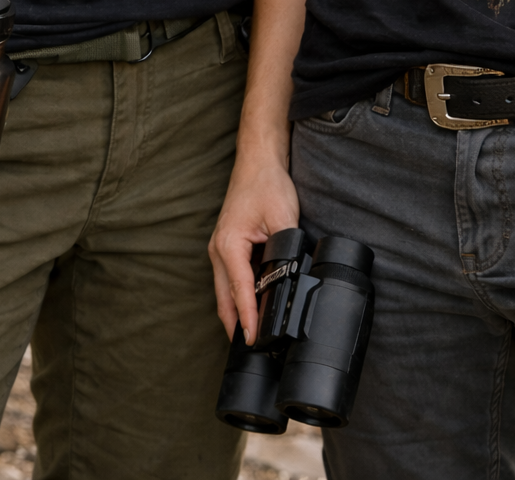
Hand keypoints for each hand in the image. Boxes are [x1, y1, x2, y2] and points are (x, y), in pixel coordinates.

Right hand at [209, 153, 300, 341]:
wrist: (257, 161)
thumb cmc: (267, 184)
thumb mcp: (283, 217)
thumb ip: (287, 250)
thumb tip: (295, 277)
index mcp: (228, 245)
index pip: (239, 291)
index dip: (248, 318)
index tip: (253, 341)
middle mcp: (219, 250)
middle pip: (224, 299)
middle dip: (236, 326)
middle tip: (252, 352)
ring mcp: (221, 249)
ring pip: (225, 291)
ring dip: (236, 313)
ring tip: (253, 338)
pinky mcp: (228, 247)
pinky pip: (230, 280)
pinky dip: (239, 297)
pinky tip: (253, 308)